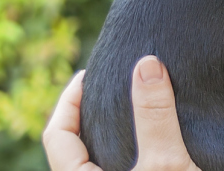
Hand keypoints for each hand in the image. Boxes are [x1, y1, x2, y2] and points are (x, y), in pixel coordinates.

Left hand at [43, 56, 201, 170]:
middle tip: (113, 87)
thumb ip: (155, 117)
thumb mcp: (166, 162)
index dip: (69, 100)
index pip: (57, 135)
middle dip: (91, 115)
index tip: (89, 75)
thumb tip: (147, 63)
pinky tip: (156, 141)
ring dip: (114, 135)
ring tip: (135, 109)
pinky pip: (123, 166)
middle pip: (77, 146)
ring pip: (100, 159)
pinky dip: (134, 150)